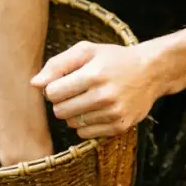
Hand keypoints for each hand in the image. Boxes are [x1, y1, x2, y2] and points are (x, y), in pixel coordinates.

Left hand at [30, 41, 163, 138]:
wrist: (150, 72)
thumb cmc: (113, 59)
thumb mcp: (86, 51)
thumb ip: (57, 64)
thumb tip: (34, 84)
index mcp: (93, 75)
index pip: (52, 93)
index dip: (53, 87)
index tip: (64, 82)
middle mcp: (104, 96)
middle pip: (60, 111)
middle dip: (62, 102)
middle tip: (75, 92)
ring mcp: (113, 114)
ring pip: (72, 124)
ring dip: (74, 114)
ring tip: (87, 100)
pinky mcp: (120, 126)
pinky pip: (86, 134)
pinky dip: (86, 124)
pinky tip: (96, 111)